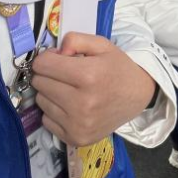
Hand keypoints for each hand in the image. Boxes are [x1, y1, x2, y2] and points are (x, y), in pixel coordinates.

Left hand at [31, 33, 155, 146]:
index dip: (47, 58)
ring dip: (50, 93)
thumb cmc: (117, 68)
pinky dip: (54, 112)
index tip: (58, 59)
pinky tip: (70, 106)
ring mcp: (78, 124)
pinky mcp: (76, 138)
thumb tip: (55, 53)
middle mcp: (82, 103)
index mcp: (88, 75)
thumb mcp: (102, 44)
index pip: (43, 65)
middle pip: (40, 83)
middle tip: (66, 74)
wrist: (138, 96)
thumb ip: (75, 39)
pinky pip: (46, 120)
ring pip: (41, 102)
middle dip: (49, 75)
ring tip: (70, 90)